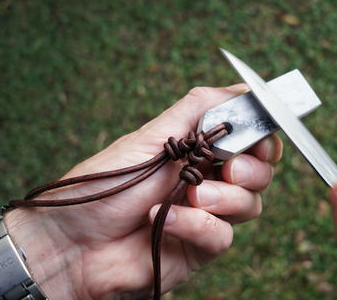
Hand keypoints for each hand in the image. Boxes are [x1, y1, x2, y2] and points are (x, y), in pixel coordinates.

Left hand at [4, 84, 282, 299]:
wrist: (74, 242)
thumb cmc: (104, 185)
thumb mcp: (153, 135)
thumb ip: (197, 108)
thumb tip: (241, 90)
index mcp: (199, 149)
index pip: (249, 139)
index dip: (263, 138)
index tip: (258, 138)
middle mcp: (208, 179)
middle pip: (260, 171)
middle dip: (253, 168)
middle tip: (230, 168)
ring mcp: (207, 213)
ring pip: (251, 204)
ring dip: (224, 197)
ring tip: (191, 195)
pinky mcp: (201, 246)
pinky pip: (223, 235)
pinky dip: (199, 225)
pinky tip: (168, 220)